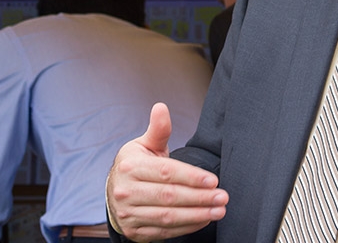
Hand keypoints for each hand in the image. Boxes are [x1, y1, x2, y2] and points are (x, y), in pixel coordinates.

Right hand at [107, 103, 227, 241]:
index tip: (213, 180)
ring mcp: (128, 214)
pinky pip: (164, 231)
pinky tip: (203, 220)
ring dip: (197, 215)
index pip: (166, 172)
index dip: (192, 177)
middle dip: (200, 198)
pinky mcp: (134, 231)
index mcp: (131, 166)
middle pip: (169, 196)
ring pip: (168, 216)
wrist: (115, 192)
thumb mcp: (144, 144)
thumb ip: (158, 130)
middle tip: (222, 197)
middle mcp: (126, 191)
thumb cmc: (136, 165)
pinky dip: (186, 227)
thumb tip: (161, 107)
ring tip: (218, 211)